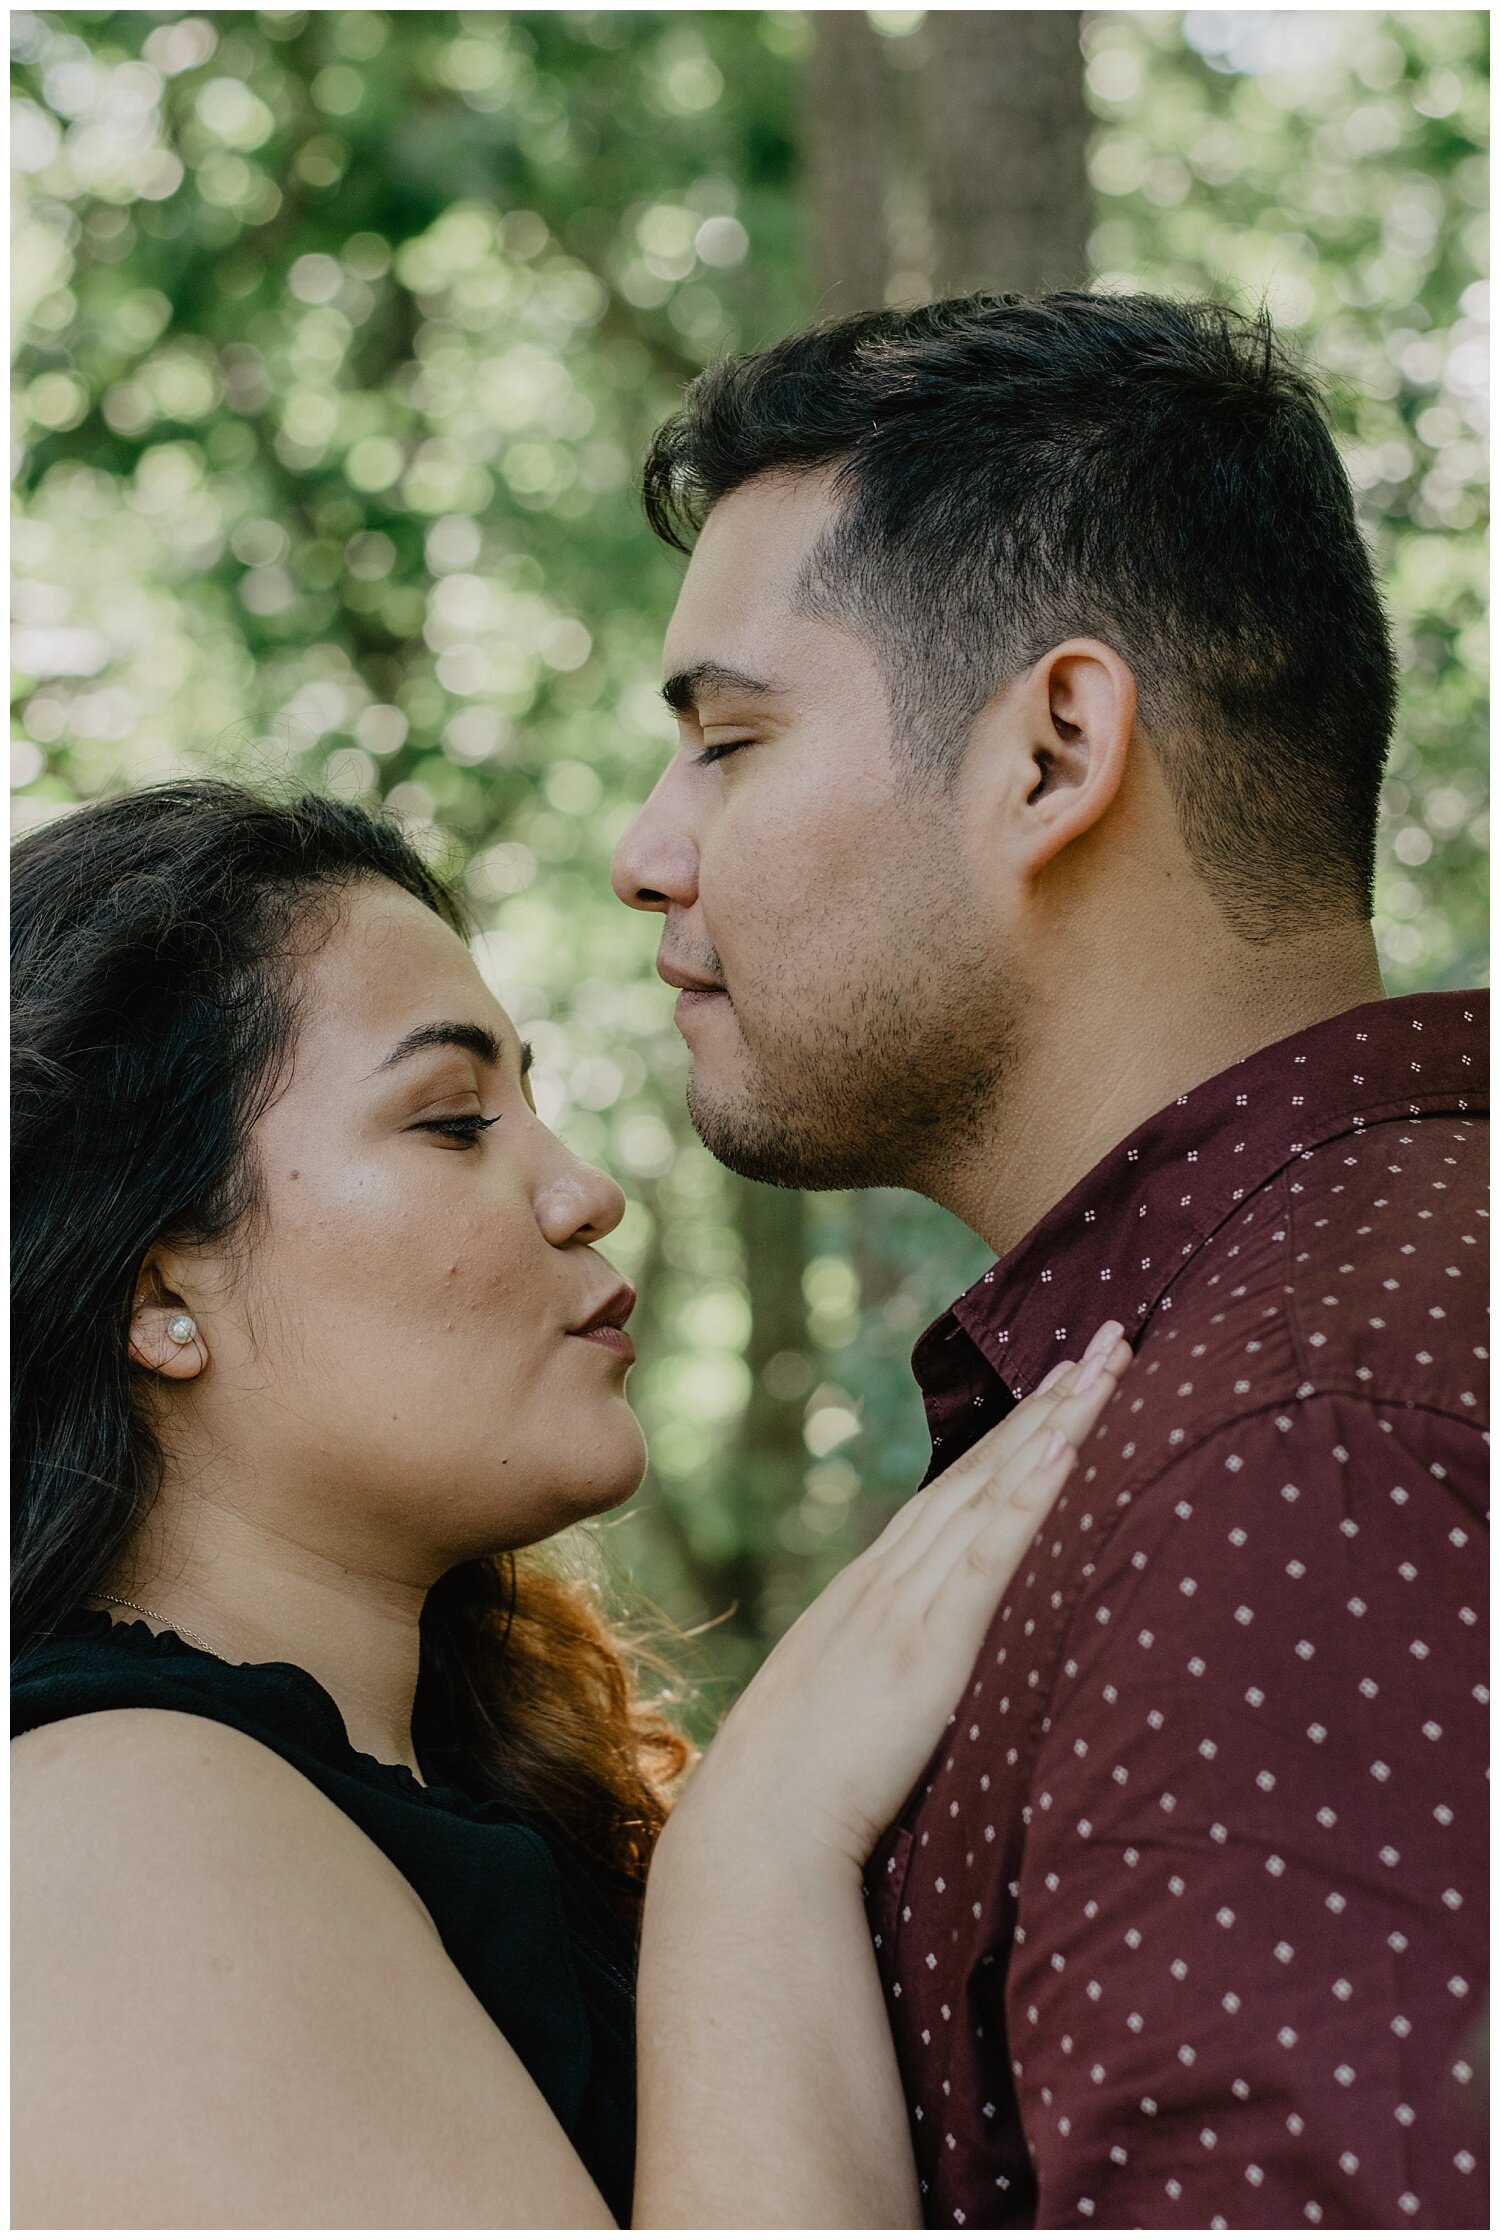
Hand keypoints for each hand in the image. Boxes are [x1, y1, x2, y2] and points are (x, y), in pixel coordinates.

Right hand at [671, 1321, 1131, 1878]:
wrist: (757, 1831)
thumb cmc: (799, 1792)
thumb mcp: (850, 1708)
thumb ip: (887, 1671)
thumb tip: (921, 1675)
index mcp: (874, 1591)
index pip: (958, 1490)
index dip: (1015, 1433)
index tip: (1064, 1381)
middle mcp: (892, 1579)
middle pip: (986, 1469)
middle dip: (1054, 1401)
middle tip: (1111, 1337)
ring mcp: (908, 1606)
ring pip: (995, 1492)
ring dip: (1059, 1424)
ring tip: (1110, 1366)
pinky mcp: (929, 1649)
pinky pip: (989, 1560)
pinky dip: (1029, 1499)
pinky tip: (1069, 1450)